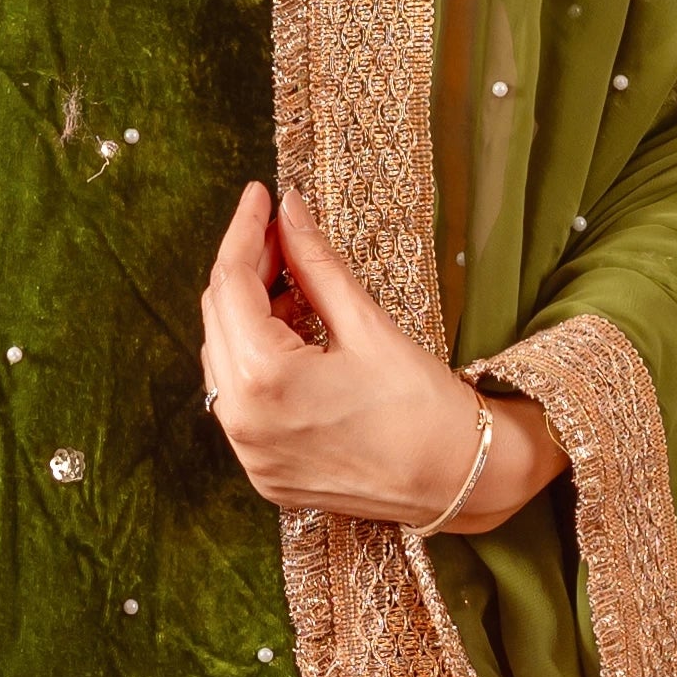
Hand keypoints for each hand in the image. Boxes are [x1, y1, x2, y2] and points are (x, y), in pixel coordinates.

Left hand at [198, 185, 558, 531]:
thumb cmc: (423, 406)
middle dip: (247, 269)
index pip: (231, 285)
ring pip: (222, 360)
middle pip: (218, 320)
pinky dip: (257, 361)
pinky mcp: (264, 473)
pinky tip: (294, 337)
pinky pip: (240, 401)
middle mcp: (242, 423)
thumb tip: (289, 210)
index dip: (244, 232)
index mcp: (263, 380)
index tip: (260, 196)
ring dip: (249, 315)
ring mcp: (249, 454)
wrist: (459, 480)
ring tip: (296, 286)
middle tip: (283, 233)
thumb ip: (315, 263)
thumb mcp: (366, 323)